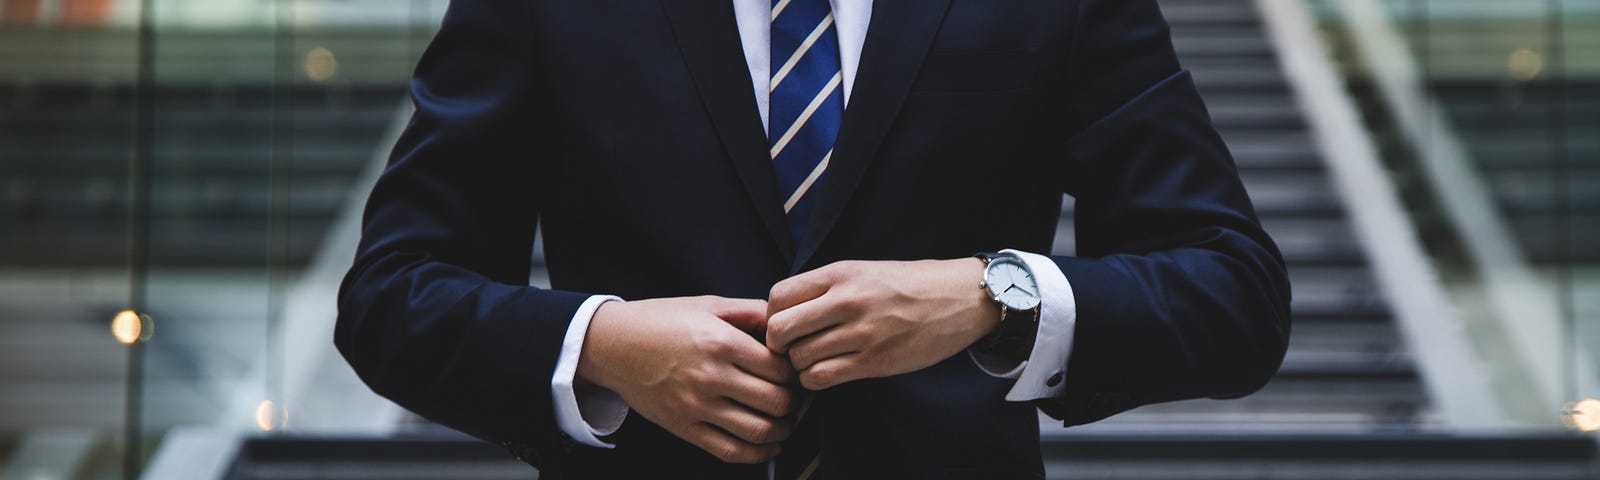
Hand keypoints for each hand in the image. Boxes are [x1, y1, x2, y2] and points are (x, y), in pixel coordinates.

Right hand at [577, 296, 797, 462]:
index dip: (796, 372)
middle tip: (796, 397)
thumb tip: (784, 322)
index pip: (780, 368)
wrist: (612, 344)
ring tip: (786, 421)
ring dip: (783, 430)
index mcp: (721, 342)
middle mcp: (711, 376)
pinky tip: (768, 445)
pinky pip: (730, 451)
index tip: (796, 372)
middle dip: (795, 403)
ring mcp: (697, 405)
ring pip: (759, 431)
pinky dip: (758, 454)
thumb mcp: (708, 304)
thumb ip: (750, 311)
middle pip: (777, 401)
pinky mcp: (684, 427)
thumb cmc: (660, 321)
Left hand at [766, 259, 1001, 389]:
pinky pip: (822, 377)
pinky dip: (816, 380)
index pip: (777, 296)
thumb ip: (825, 288)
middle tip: (793, 349)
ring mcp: (861, 332)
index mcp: (840, 273)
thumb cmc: (909, 285)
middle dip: (779, 345)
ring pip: (799, 359)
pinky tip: (828, 373)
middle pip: (780, 330)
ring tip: (815, 361)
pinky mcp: (875, 361)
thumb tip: (783, 311)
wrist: (960, 298)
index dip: (772, 316)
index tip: (785, 325)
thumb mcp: (863, 271)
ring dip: (800, 366)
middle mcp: (847, 300)